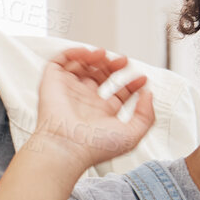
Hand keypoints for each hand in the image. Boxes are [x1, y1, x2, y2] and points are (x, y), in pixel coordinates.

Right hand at [28, 47, 154, 171]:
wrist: (67, 146)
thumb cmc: (94, 146)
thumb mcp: (132, 135)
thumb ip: (146, 116)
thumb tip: (147, 96)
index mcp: (102, 115)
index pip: (118, 94)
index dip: (131, 85)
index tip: (142, 79)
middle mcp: (85, 103)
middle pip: (100, 77)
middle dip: (113, 66)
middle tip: (123, 62)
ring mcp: (69, 92)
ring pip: (81, 67)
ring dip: (94, 57)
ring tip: (103, 55)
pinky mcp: (52, 83)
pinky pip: (60, 61)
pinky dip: (73, 53)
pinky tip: (87, 53)